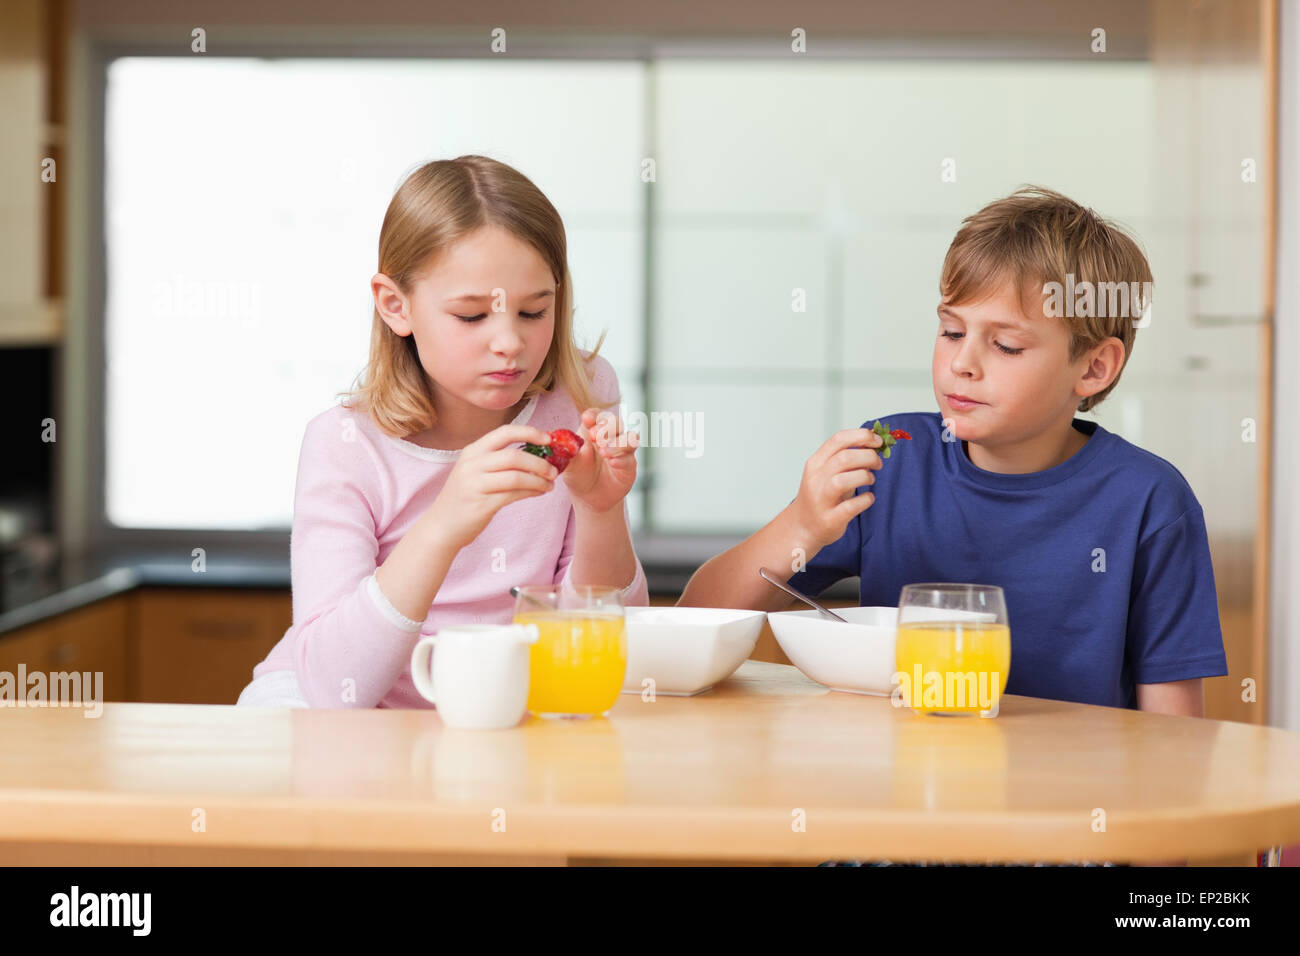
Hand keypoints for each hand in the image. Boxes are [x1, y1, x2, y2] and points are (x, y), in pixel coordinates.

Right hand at [426, 423, 558, 548]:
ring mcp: (475, 484)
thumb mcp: (474, 472)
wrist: (442, 526)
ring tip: (550, 485)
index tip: (548, 439)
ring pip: (517, 477)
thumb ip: (498, 461)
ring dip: (539, 480)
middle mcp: (472, 465)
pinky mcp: (482, 504)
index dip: (529, 433)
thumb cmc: (464, 497)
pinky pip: (514, 495)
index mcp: (472, 451)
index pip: (505, 433)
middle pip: (514, 456)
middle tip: (554, 470)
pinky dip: (532, 492)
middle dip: (540, 462)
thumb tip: (536, 455)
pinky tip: (539, 492)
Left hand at [560, 408, 639, 514]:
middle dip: (607, 427)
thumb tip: (561, 440)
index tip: (586, 419)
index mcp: (593, 430)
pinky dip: (622, 458)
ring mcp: (622, 450)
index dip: (594, 415)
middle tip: (594, 436)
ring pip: (629, 437)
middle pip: (616, 422)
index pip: (597, 415)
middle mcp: (610, 437)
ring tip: (604, 452)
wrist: (589, 496)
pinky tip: (612, 463)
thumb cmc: (579, 474)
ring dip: (617, 442)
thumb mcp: (569, 463)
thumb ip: (568, 451)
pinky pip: (630, 458)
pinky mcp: (629, 465)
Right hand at [790, 427, 883, 550]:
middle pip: (844, 458)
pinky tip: (868, 498)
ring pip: (843, 480)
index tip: (877, 441)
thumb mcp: (826, 472)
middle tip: (878, 463)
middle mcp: (816, 479)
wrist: (802, 527)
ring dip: (864, 476)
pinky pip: (851, 507)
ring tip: (870, 479)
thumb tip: (871, 442)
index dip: (862, 436)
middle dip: (868, 457)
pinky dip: (866, 500)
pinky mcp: (830, 519)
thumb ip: (845, 457)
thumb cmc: (820, 496)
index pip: (838, 439)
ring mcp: (821, 500)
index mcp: (815, 463)